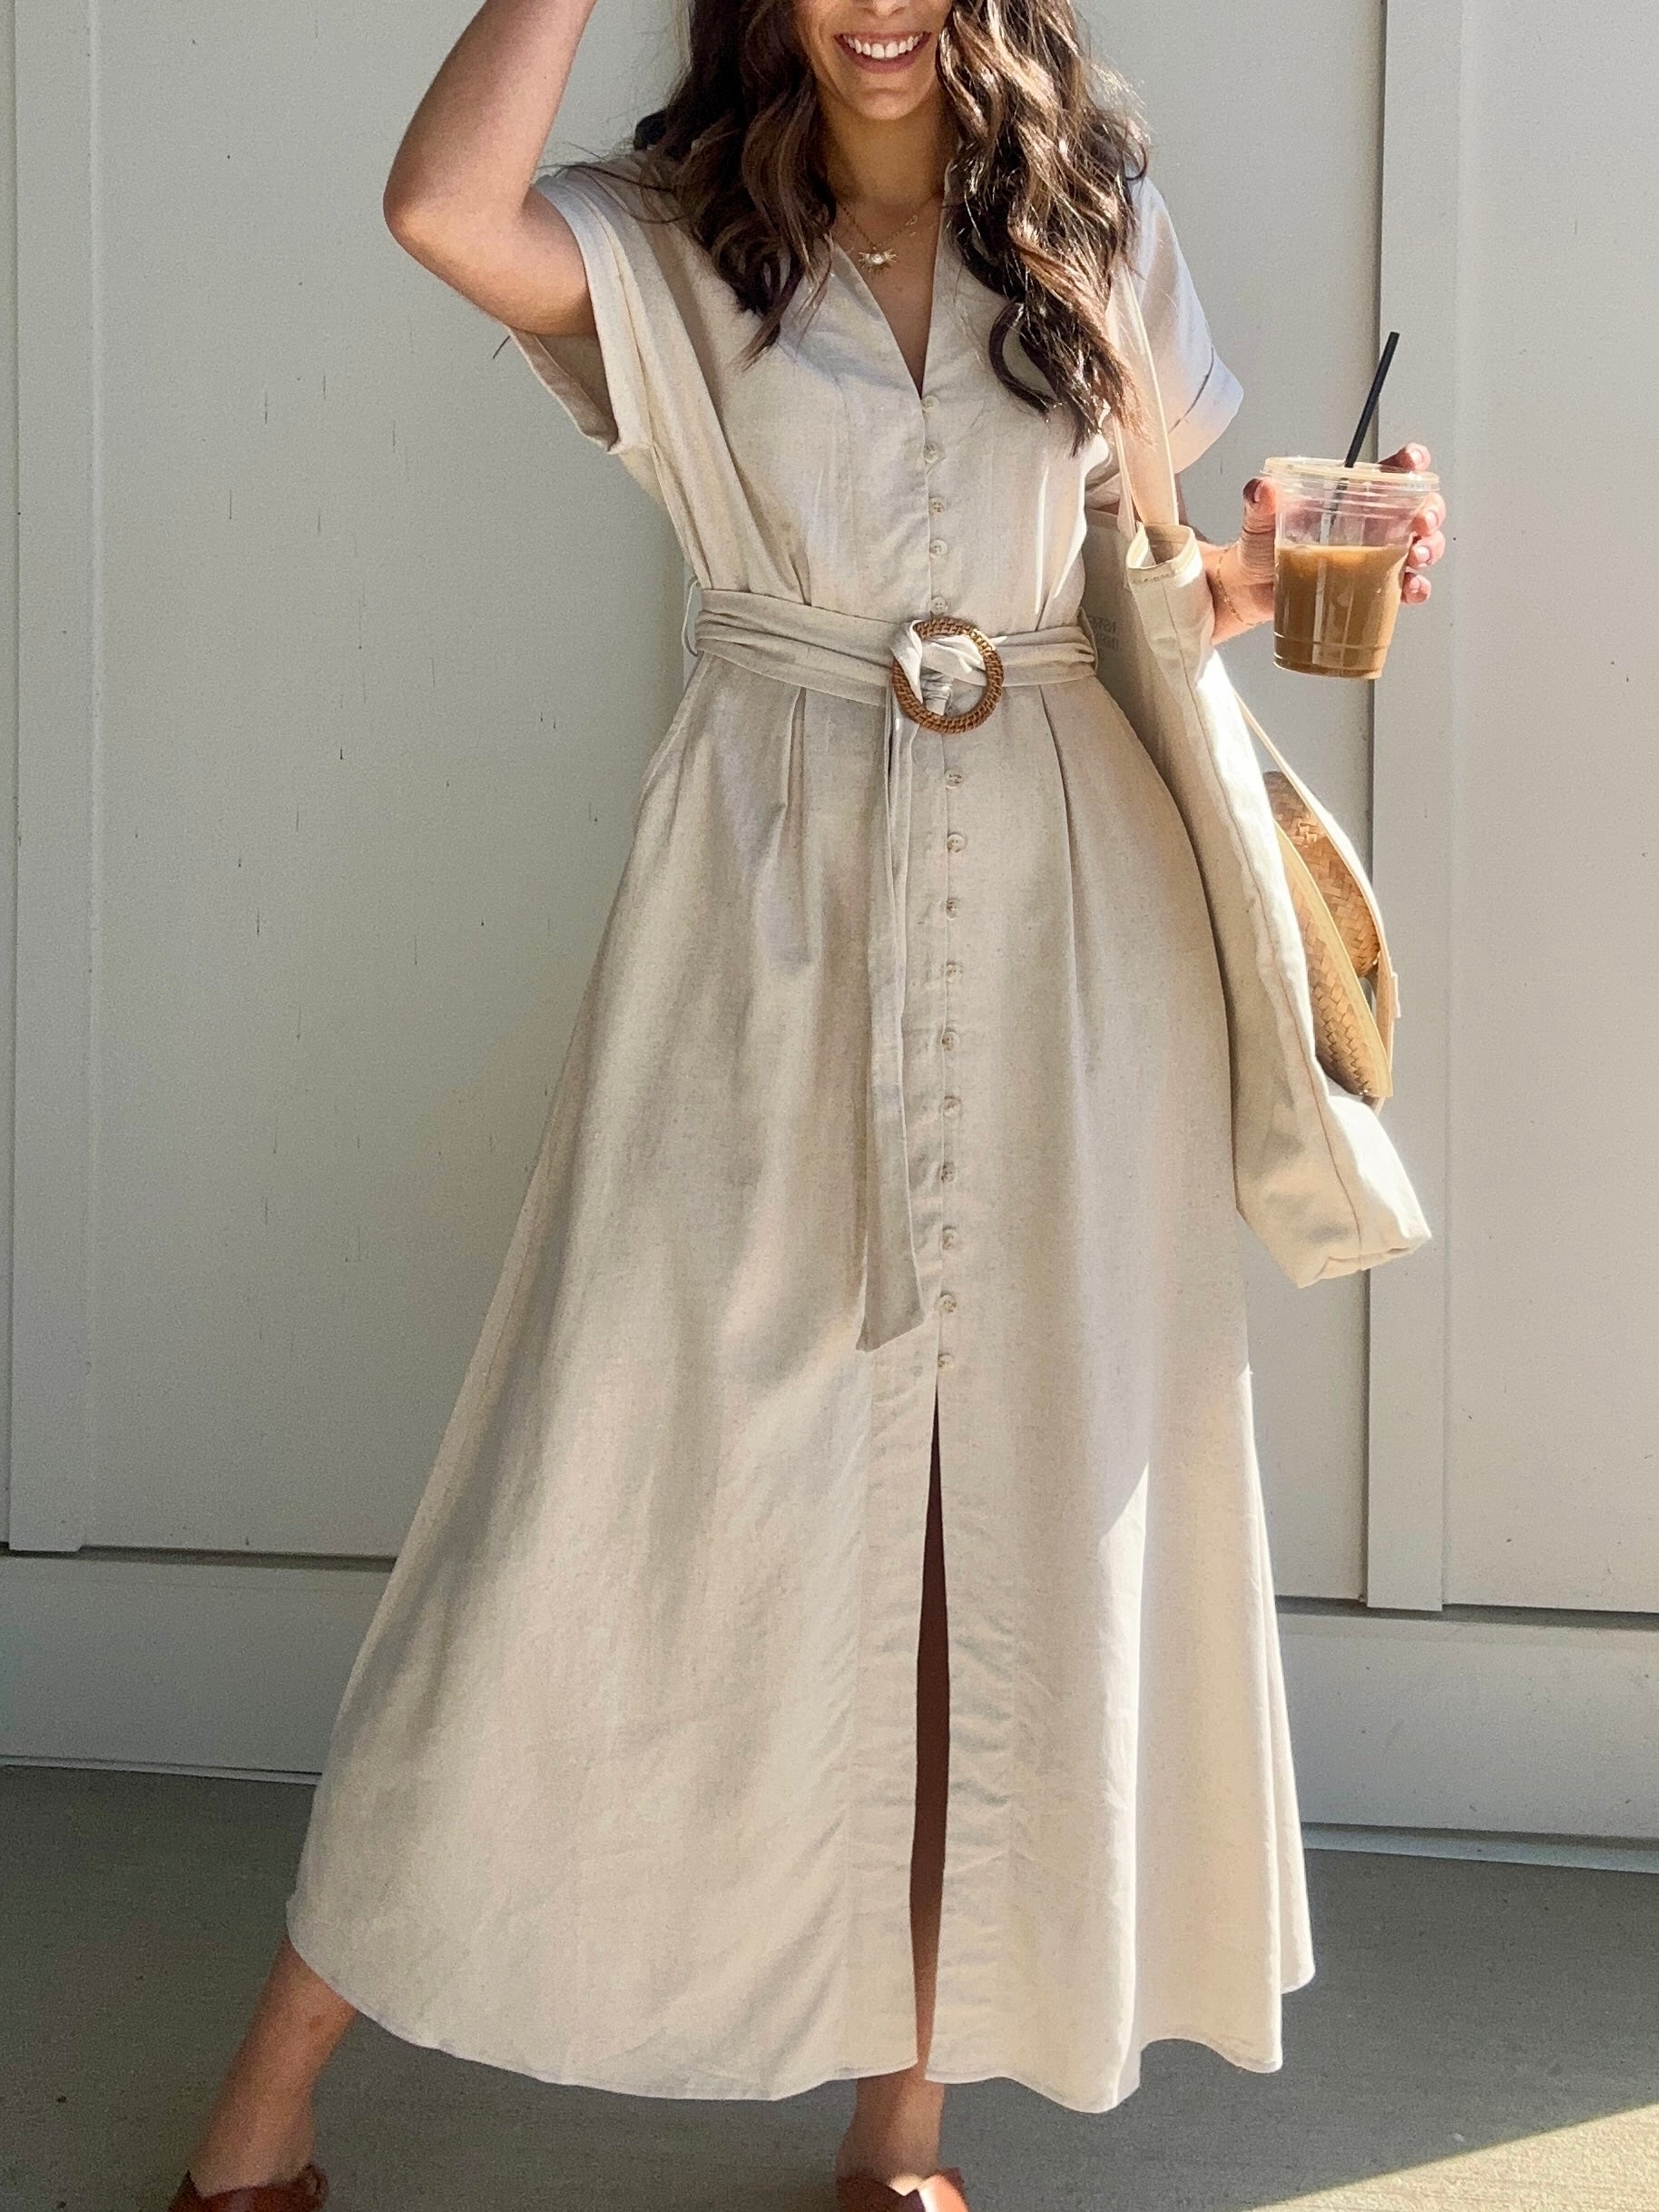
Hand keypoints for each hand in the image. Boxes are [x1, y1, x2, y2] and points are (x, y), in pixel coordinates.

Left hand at [1202, 442, 1448, 643]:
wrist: (1249, 589)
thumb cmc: (1261, 546)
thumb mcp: (1259, 517)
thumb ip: (1259, 499)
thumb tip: (1264, 490)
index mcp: (1351, 498)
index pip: (1391, 472)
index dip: (1410, 463)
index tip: (1413, 463)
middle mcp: (1372, 525)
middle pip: (1419, 508)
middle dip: (1430, 513)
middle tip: (1420, 525)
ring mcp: (1375, 557)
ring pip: (1420, 546)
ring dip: (1429, 550)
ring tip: (1417, 558)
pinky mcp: (1371, 587)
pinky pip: (1404, 586)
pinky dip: (1415, 589)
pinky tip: (1410, 590)